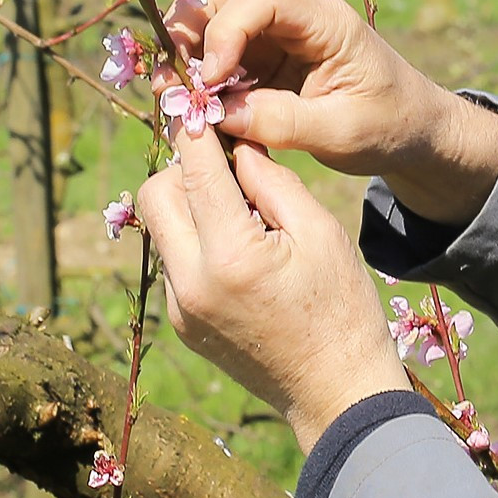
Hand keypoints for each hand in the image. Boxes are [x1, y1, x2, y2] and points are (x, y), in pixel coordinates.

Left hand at [138, 121, 407, 454]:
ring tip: (243, 210)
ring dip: (190, 205)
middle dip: (184, 169)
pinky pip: (175, 262)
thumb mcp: (320, 232)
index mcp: (230, 256)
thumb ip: (272, 181)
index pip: (194, 171)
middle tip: (230, 166)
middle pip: (155, 195)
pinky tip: (242, 250)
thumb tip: (236, 146)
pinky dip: (198, 241)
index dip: (194, 129)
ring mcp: (181, 310)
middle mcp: (191, 284)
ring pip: (161, 229)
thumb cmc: (343, 308)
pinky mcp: (183, 325)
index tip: (198, 103)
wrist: (337, 393)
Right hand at [166, 0, 497, 225]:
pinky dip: (195, 79)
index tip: (209, 80)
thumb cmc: (388, 124)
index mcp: (323, 18)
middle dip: (185, 36)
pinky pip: (212, 57)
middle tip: (169, 87)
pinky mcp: (258, 57)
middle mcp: (292, 12)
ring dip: (182, 59)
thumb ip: (283, 122)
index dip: (224, 32)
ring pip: (206, 24)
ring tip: (174, 103)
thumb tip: (219, 113)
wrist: (410, 129)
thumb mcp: (343, 132)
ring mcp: (271, 32)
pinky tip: (191, 112)